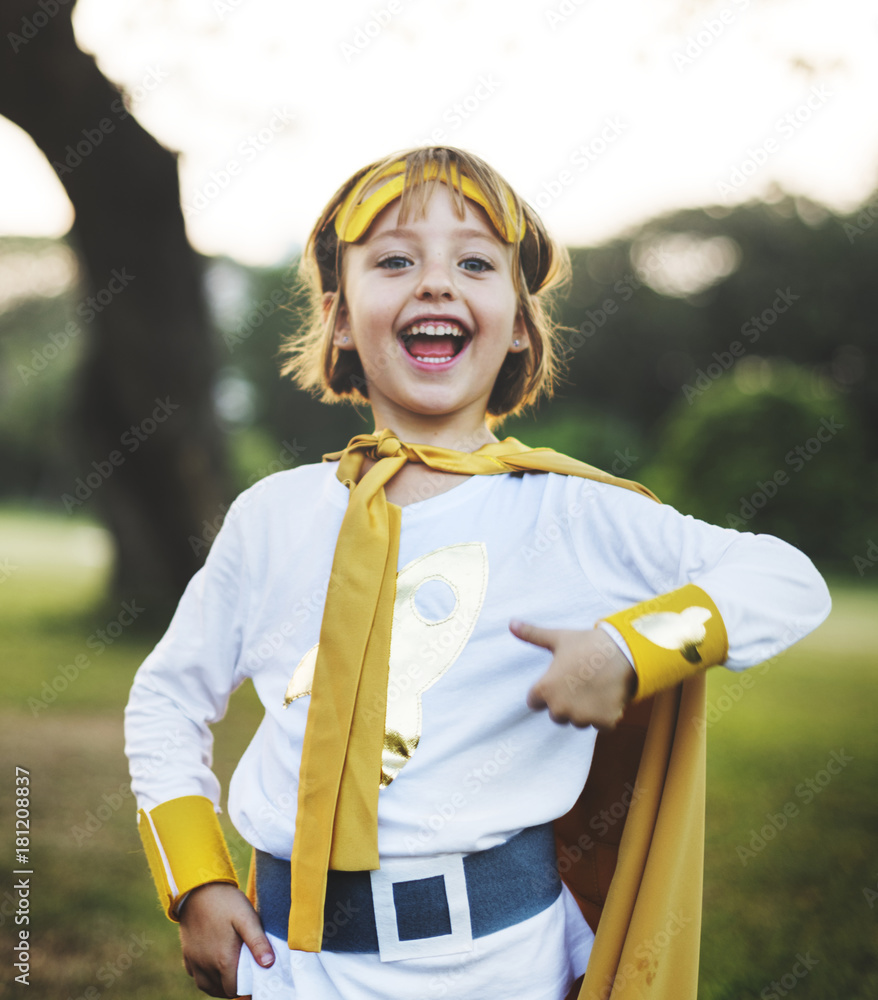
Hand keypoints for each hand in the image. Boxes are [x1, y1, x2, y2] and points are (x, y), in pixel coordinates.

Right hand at [179, 882, 274, 997]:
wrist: (197, 888)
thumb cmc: (226, 902)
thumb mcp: (247, 918)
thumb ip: (258, 942)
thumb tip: (269, 964)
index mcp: (223, 960)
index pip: (235, 990)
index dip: (247, 989)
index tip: (256, 980)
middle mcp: (206, 966)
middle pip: (222, 991)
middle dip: (235, 987)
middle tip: (247, 974)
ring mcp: (194, 961)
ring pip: (207, 986)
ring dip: (220, 985)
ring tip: (233, 974)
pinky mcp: (187, 954)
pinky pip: (196, 975)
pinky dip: (207, 976)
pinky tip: (215, 965)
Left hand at [510, 621, 636, 729]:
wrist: (623, 651)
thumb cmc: (587, 644)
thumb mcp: (558, 638)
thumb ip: (532, 635)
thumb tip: (511, 624)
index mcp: (545, 690)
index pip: (534, 702)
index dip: (547, 690)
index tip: (560, 678)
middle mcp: (560, 708)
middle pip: (556, 714)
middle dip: (566, 702)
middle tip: (580, 681)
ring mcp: (582, 717)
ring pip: (578, 720)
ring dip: (585, 710)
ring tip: (595, 686)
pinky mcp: (603, 722)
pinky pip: (600, 725)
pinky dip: (605, 715)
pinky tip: (608, 695)